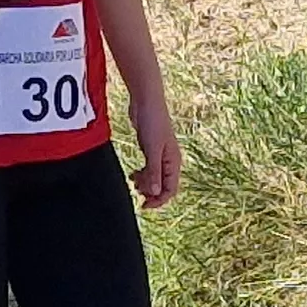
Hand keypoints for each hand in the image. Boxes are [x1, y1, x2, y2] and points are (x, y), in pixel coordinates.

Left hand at [128, 91, 183, 206]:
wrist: (146, 102)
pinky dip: (141, 175)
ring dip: (145, 184)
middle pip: (163, 186)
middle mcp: (169, 161)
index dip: (159, 200)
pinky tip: (132, 175)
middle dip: (151, 193)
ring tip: (133, 182)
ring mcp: (159, 155)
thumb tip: (155, 193)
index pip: (171, 189)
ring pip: (154, 178)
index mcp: (173, 162)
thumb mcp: (153, 149)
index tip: (145, 204)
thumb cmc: (153, 122)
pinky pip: (148, 169)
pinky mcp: (150, 150)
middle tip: (137, 193)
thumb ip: (154, 171)